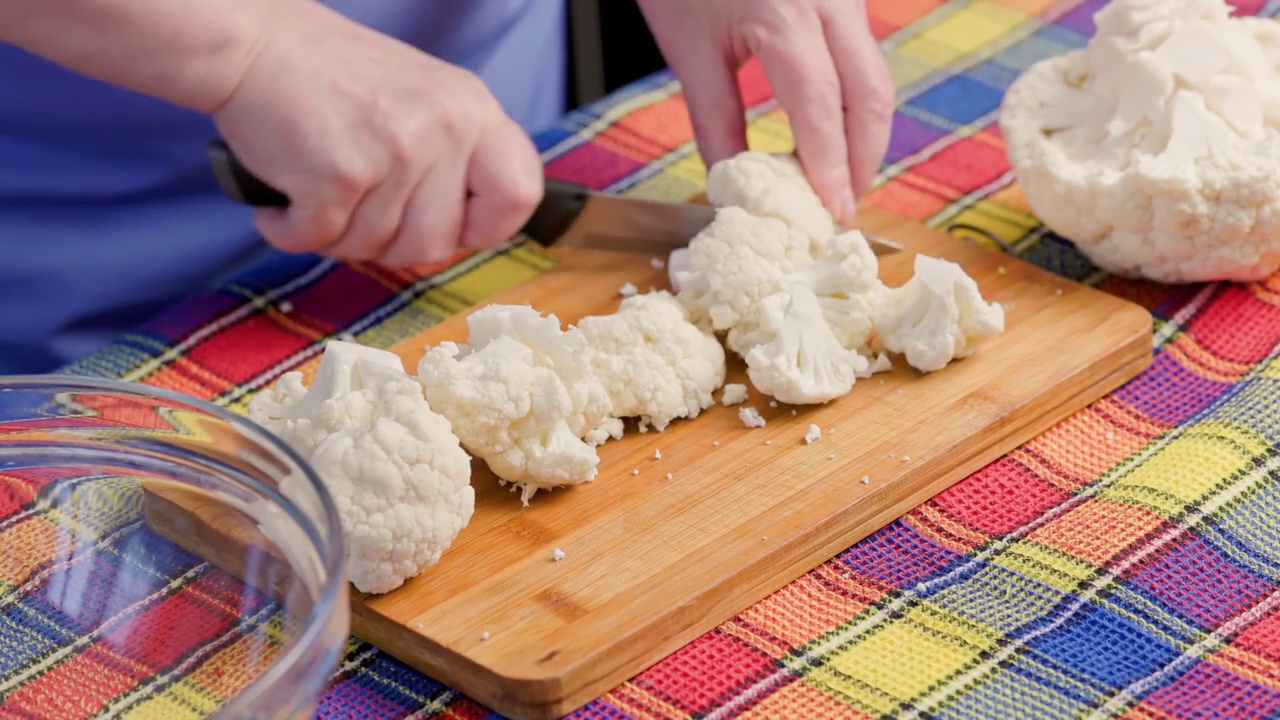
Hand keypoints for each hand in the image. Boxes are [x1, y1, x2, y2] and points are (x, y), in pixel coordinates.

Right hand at [212, 4, 543, 265]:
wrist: (252, 43)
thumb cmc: (331, 76)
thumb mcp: (421, 98)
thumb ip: (453, 157)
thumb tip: (466, 232)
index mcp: (471, 110)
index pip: (519, 193)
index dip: (487, 227)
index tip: (455, 226)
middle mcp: (442, 130)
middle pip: (435, 243)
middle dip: (389, 242)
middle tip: (358, 207)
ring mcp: (393, 153)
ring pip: (375, 248)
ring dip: (337, 233)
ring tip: (319, 187)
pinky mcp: (338, 176)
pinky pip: (320, 240)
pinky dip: (291, 230)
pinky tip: (285, 198)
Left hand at [637, 0, 894, 225]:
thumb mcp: (688, 47)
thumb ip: (714, 118)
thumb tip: (730, 182)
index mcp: (787, 16)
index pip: (822, 107)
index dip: (830, 166)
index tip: (830, 213)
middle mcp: (830, 4)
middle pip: (870, 95)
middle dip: (862, 159)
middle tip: (840, 208)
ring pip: (874, 78)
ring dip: (862, 135)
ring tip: (835, 182)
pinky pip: (862, 59)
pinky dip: (853, 105)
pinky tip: (830, 135)